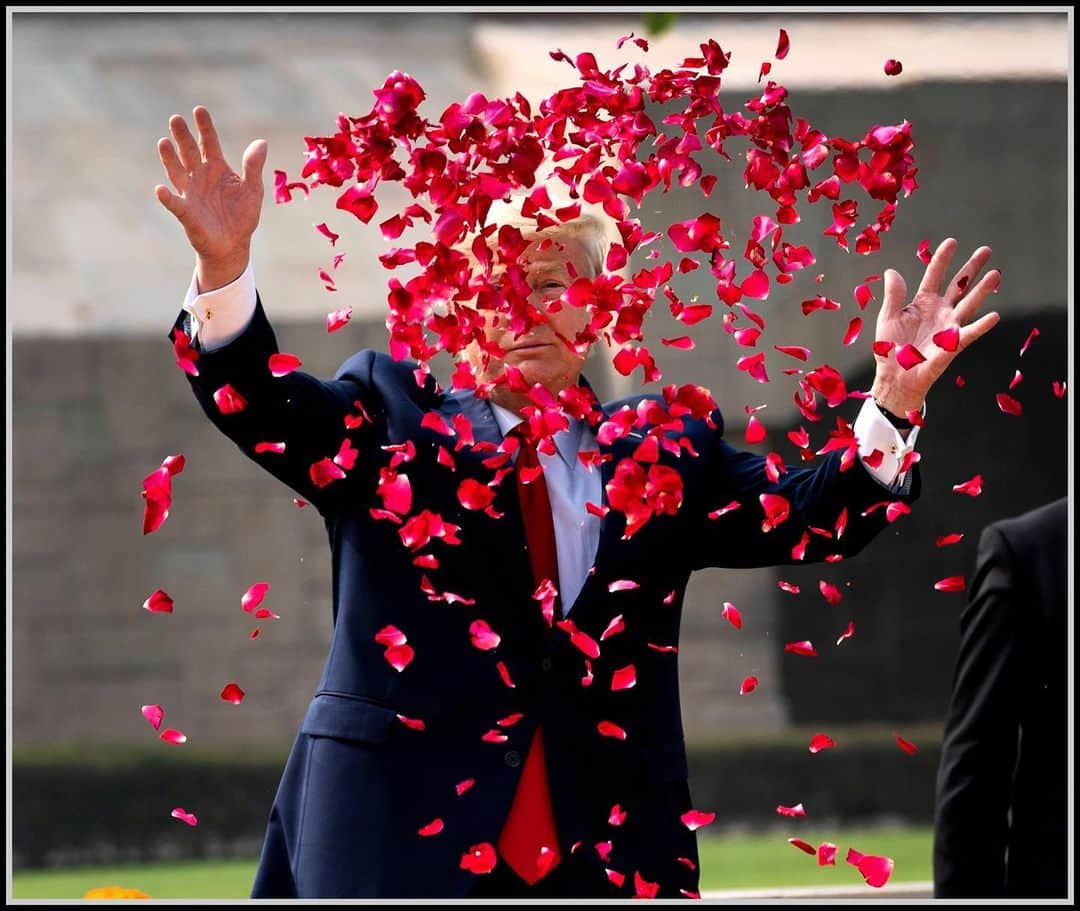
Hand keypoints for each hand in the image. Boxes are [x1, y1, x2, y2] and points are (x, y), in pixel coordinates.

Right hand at [155, 106, 266, 287]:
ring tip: (163, 143)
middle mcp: (200, 176)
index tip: (199, 110)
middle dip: (183, 136)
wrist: (234, 245)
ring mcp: (191, 193)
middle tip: (175, 118)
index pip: (209, 143)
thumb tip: (261, 142)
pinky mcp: (186, 213)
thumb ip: (253, 166)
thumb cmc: (243, 216)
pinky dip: (167, 198)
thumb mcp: (253, 190)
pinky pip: (175, 204)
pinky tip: (160, 190)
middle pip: (190, 152)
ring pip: (177, 172)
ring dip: (169, 159)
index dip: (205, 127)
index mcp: (217, 168)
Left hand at [871, 238, 1000, 416]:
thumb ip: (893, 295)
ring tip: (996, 274)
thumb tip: (892, 271)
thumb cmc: (891, 349)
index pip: (934, 275)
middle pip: (959, 285)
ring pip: (969, 303)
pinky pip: (969, 333)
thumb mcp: (888, 318)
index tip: (952, 242)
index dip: (942, 259)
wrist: (894, 376)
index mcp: (922, 303)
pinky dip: (981, 326)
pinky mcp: (952, 344)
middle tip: (986, 250)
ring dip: (982, 290)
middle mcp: (940, 311)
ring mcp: (948, 326)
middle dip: (972, 268)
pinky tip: (993, 315)